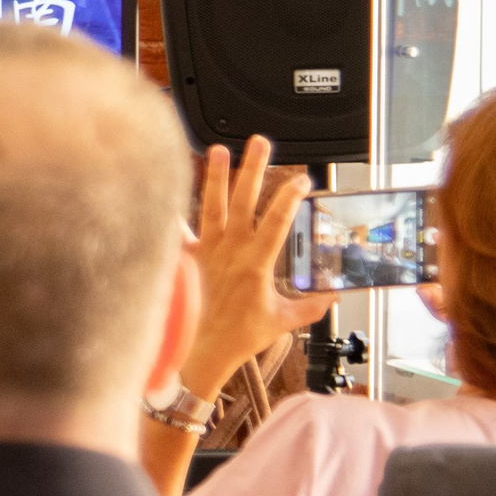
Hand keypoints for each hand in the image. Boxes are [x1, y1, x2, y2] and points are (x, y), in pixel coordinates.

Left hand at [179, 136, 335, 405]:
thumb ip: (310, 306)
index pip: (278, 220)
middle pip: (243, 201)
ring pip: (210, 205)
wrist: (198, 352)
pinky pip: (178, 230)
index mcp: (256, 263)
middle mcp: (229, 250)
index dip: (291, 197)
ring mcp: (205, 250)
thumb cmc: (236, 339)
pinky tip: (165, 188)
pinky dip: (172, 212)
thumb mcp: (281, 322)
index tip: (302, 179)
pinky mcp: (186, 257)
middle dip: (254, 169)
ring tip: (219, 150)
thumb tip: (330, 296)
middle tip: (261, 143)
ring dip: (215, 176)